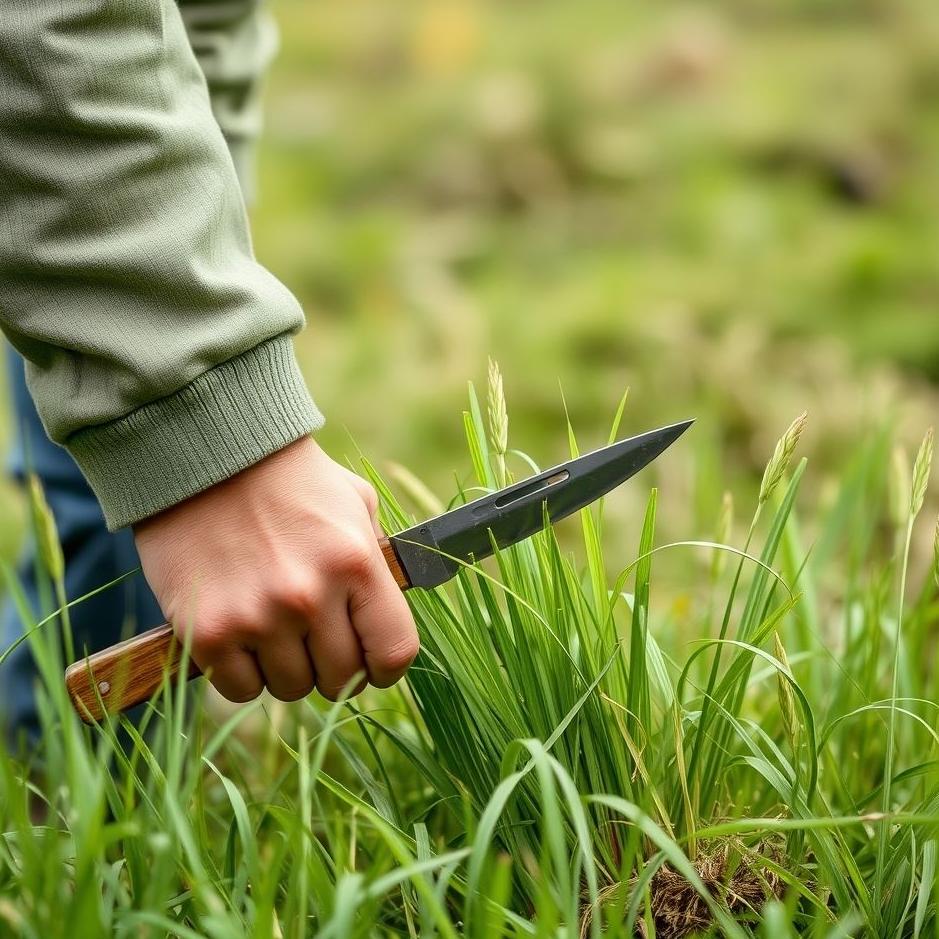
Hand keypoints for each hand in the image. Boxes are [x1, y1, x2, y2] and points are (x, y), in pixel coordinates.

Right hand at [133, 436, 418, 702]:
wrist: (203, 455)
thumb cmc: (289, 479)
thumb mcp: (355, 503)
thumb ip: (378, 560)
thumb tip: (386, 614)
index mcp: (355, 563)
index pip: (394, 653)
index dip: (385, 667)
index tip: (371, 664)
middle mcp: (309, 596)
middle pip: (341, 679)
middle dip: (333, 665)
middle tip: (314, 638)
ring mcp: (257, 618)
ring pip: (291, 688)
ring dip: (286, 668)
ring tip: (273, 626)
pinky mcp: (206, 632)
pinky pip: (241, 688)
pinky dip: (242, 671)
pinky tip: (240, 634)